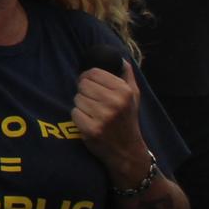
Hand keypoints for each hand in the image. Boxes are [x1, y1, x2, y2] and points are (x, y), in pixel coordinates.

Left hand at [73, 62, 149, 184]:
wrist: (127, 151)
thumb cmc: (127, 119)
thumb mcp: (134, 95)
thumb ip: (126, 74)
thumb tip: (118, 57)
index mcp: (124, 91)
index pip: (93, 72)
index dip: (88, 77)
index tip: (90, 84)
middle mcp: (115, 103)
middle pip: (83, 84)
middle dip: (84, 91)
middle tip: (93, 101)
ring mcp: (103, 117)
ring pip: (77, 98)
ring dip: (81, 105)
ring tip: (93, 113)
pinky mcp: (91, 129)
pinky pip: (74, 112)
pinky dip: (78, 117)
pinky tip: (89, 122)